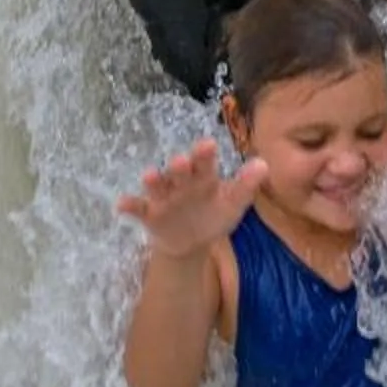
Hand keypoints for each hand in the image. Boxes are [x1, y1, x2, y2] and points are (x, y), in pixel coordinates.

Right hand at [118, 138, 266, 258]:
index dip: (205, 154)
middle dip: (179, 166)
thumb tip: (265, 164)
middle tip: (181, 162)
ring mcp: (163, 197)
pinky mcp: (149, 213)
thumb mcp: (233, 204)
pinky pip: (137, 207)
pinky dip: (129, 205)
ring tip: (150, 176)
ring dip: (153, 180)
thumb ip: (246, 185)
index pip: (205, 162)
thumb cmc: (213, 215)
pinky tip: (121, 205)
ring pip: (157, 185)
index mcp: (204, 177)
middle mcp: (181, 182)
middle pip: (179, 171)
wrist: (191, 241)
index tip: (208, 145)